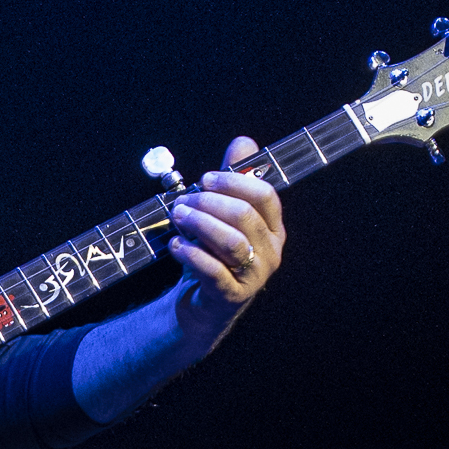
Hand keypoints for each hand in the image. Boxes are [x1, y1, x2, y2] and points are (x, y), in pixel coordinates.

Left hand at [168, 136, 285, 344]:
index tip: (206, 178)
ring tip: (177, 217)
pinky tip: (176, 246)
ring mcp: (254, 276)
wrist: (202, 304)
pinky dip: (191, 254)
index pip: (265, 196)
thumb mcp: (223, 215)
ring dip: (199, 224)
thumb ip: (233, 180)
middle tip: (182, 202)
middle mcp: (270, 251)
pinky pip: (213, 271)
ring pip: (231, 242)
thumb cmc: (214, 254)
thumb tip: (244, 143)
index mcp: (272, 228)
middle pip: (244, 216)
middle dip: (209, 202)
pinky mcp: (232, 295)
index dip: (234, 182)